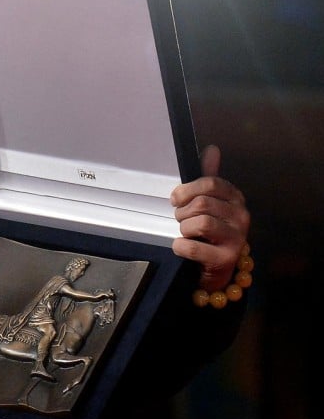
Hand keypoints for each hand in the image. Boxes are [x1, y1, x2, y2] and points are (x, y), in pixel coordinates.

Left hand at [169, 145, 251, 291]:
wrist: (216, 269)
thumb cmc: (209, 231)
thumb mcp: (209, 201)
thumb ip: (208, 177)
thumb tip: (212, 149)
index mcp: (236, 199)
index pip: (211, 183)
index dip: (187, 190)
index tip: (177, 199)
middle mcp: (242, 217)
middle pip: (202, 203)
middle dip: (183, 212)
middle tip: (182, 220)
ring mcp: (236, 239)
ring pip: (199, 223)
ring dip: (183, 228)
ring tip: (187, 234)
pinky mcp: (225, 259)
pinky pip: (192, 247)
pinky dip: (180, 247)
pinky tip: (184, 248)